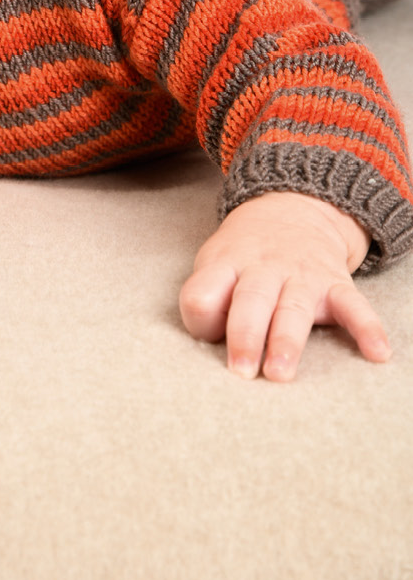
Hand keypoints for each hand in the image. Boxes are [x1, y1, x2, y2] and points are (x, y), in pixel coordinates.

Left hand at [178, 192, 390, 380]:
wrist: (291, 207)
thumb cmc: (244, 253)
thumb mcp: (214, 262)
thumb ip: (207, 298)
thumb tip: (211, 338)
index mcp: (227, 263)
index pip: (204, 290)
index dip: (202, 316)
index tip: (208, 338)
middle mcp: (264, 267)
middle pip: (251, 299)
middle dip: (245, 336)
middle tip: (241, 372)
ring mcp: (301, 274)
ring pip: (294, 308)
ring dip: (286, 341)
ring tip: (280, 372)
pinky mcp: (334, 283)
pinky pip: (354, 306)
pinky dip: (367, 328)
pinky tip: (377, 352)